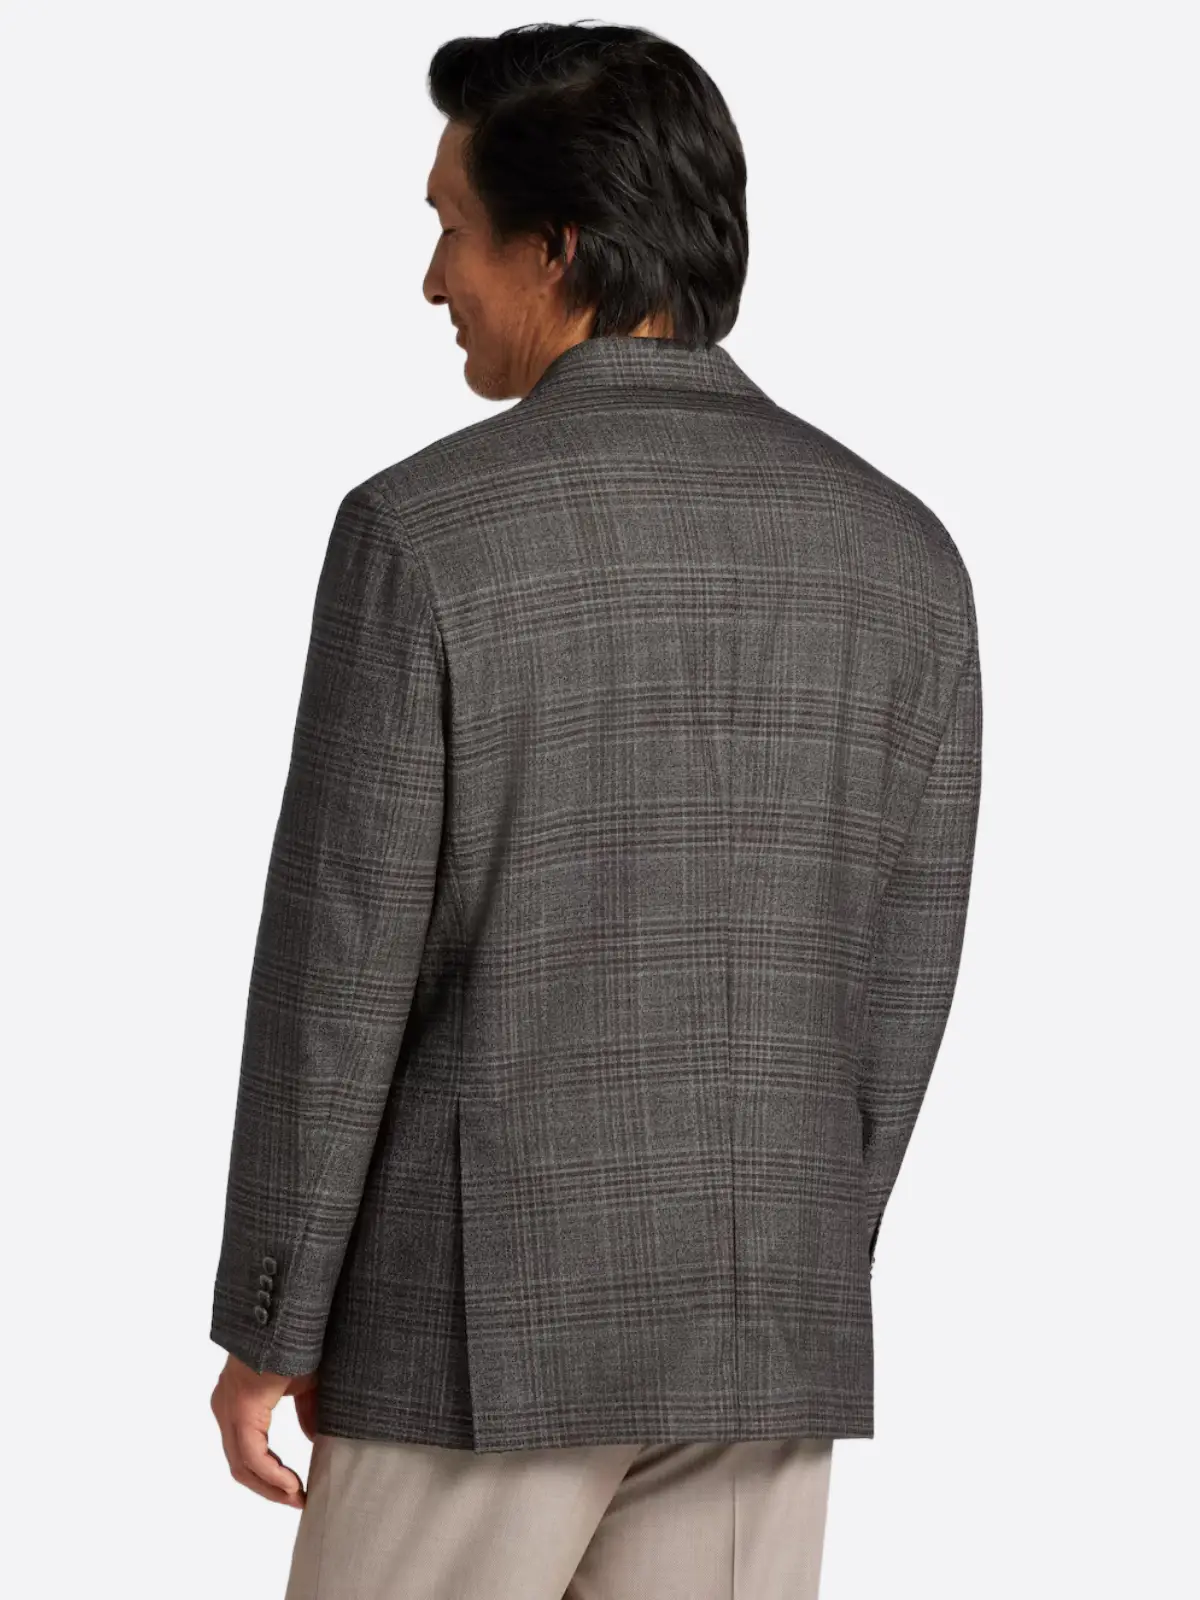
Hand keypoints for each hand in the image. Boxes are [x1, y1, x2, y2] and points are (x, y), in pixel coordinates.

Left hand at [211, 1354, 318, 1506]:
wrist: (289, 1318)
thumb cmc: (296, 1344)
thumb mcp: (305, 1385)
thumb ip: (307, 1414)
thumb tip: (314, 1440)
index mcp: (238, 1402)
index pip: (247, 1453)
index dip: (271, 1476)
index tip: (297, 1492)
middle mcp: (226, 1408)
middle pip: (241, 1465)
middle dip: (270, 1488)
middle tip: (298, 1501)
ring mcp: (229, 1409)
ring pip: (242, 1464)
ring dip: (270, 1486)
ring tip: (297, 1497)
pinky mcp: (240, 1409)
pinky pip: (251, 1454)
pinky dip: (271, 1473)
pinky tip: (291, 1483)